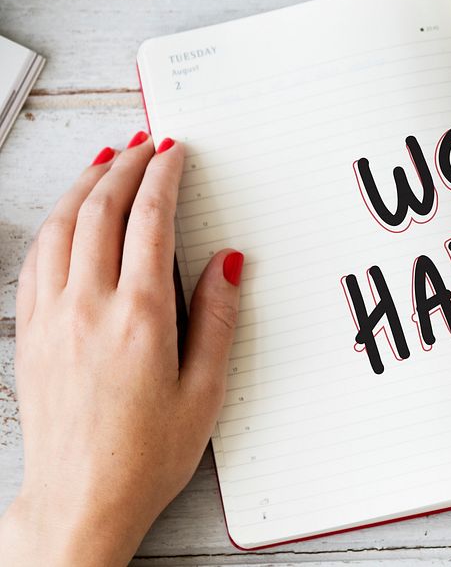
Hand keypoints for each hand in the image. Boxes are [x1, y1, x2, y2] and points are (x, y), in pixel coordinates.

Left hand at [0, 134, 242, 566]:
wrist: (79, 500)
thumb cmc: (145, 455)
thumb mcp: (205, 391)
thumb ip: (217, 318)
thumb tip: (226, 262)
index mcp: (140, 317)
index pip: (149, 221)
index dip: (163, 176)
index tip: (174, 152)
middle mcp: (89, 307)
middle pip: (100, 210)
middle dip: (125, 166)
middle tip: (144, 143)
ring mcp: (52, 317)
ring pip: (61, 226)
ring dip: (85, 185)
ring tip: (105, 160)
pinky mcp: (31, 333)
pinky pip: (36, 258)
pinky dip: (54, 222)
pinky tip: (65, 216)